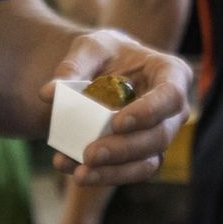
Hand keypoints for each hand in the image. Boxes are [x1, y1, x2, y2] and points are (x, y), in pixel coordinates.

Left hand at [42, 30, 190, 185]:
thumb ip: (72, 65)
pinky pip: (129, 173)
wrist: (107, 71)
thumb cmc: (106, 54)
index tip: (117, 123)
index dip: (148, 112)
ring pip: (147, 164)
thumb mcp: (90, 47)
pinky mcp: (143, 156)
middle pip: (159, 136)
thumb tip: (49, 93)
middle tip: (89, 154)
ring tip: (80, 174)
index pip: (170, 95)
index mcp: (171, 73)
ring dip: (114, 172)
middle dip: (123, 150)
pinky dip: (103, 176)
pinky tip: (74, 171)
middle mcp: (173, 110)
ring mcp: (160, 136)